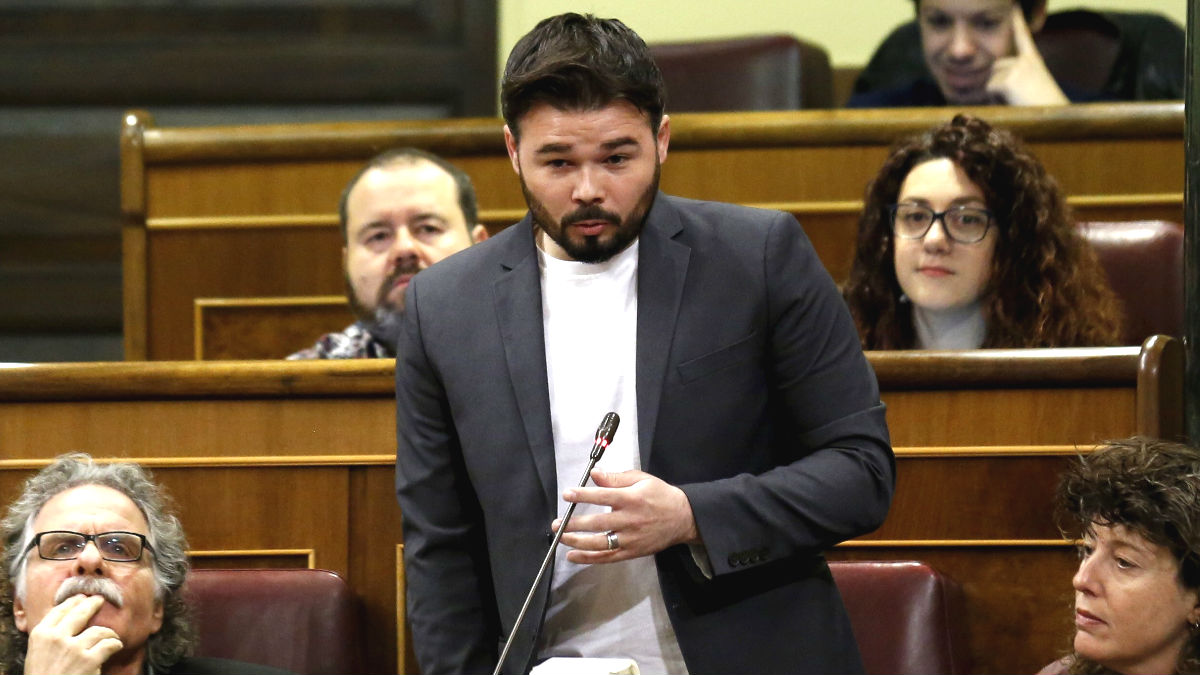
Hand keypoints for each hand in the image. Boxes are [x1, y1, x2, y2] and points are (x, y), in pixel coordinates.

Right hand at [23, 595, 122, 674]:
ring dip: (108, 632)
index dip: (72, 602)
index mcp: (41, 635)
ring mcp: (74, 648)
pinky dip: (115, 644)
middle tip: (100, 600)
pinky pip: (109, 644)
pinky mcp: (89, 660)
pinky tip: (117, 645)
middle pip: (80, 613)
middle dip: (92, 604)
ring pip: (99, 630)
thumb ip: (50, 637)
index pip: (59, 611)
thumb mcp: (38, 652)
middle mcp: (57, 637)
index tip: (81, 598)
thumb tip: (66, 621)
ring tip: (111, 635)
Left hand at [552, 469, 699, 563]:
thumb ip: (616, 478)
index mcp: (631, 499)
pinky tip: (572, 556)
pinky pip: (607, 557)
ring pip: (600, 543)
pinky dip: (589, 558)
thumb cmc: (660, 495)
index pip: (603, 497)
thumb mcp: (641, 479)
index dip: (583, 496)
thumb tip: (594, 474)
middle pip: (597, 523)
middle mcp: (629, 520)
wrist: (684, 518)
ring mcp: (630, 538)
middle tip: (556, 523)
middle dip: (574, 524)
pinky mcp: (631, 552)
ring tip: (561, 538)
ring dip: (577, 542)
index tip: (567, 494)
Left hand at [986, 6, 1067, 104]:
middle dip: (998, 85)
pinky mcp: (1008, 81)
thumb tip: (992, 81)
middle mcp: (1025, 61)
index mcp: (1034, 61)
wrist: (1056, 121)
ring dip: (997, 95)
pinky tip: (1014, 103)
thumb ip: (1015, 79)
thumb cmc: (1044, 110)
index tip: (1013, 6)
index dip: (1017, 21)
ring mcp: (1017, 69)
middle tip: (1018, 99)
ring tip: (1018, 102)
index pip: (1022, 37)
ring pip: (990, 80)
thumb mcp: (1033, 89)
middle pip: (995, 68)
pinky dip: (996, 101)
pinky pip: (990, 90)